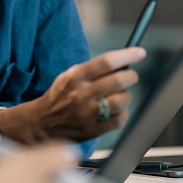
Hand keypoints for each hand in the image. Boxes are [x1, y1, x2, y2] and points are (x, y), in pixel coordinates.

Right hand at [0, 47, 146, 143]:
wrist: (43, 121)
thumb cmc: (60, 95)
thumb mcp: (69, 76)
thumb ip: (92, 70)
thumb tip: (121, 62)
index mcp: (75, 77)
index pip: (106, 62)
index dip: (126, 56)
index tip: (139, 53)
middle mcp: (81, 94)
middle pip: (119, 81)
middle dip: (131, 76)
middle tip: (130, 76)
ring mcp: (88, 113)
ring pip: (122, 100)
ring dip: (125, 96)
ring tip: (118, 95)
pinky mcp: (93, 129)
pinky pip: (120, 119)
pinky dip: (122, 113)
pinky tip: (113, 110)